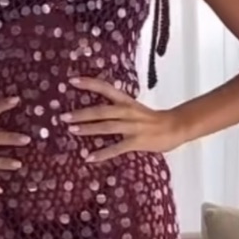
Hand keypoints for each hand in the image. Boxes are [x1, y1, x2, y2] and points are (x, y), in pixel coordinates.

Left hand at [63, 77, 184, 163]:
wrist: (175, 127)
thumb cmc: (152, 119)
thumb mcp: (134, 108)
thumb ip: (117, 109)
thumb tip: (96, 111)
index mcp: (126, 101)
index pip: (106, 89)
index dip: (89, 83)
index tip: (71, 81)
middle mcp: (127, 112)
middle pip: (101, 111)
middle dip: (82, 113)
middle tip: (63, 116)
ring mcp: (132, 127)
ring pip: (107, 127)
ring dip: (88, 129)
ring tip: (72, 131)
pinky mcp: (136, 141)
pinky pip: (116, 148)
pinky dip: (102, 154)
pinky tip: (89, 158)